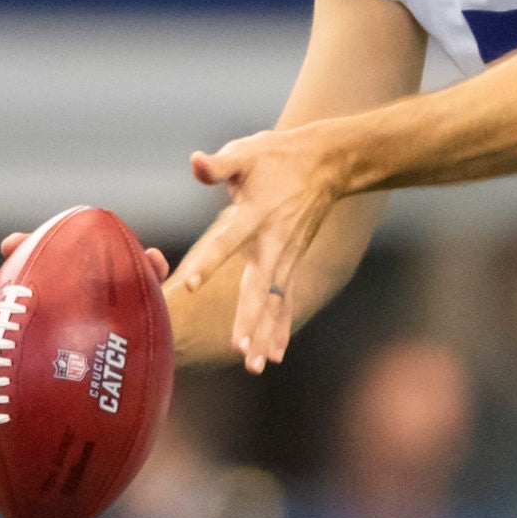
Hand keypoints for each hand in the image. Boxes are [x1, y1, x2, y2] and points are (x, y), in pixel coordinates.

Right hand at [0, 233, 167, 327]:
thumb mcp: (143, 291)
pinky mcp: (33, 342)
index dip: (24, 245)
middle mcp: (49, 289)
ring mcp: (39, 316)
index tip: (8, 246)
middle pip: (15, 278)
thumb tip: (154, 258)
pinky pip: (5, 337)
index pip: (41, 249)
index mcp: (68, 269)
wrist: (135, 349)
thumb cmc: (138, 311)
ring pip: (4, 307)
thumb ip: (148, 274)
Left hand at [175, 126, 343, 371]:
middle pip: (259, 287)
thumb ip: (219, 164)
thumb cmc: (279, 156)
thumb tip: (195, 163)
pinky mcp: (293, 264)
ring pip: (274, 302)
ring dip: (265, 333)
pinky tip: (275, 356)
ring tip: (256, 365)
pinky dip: (281, 329)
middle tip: (240, 348)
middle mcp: (274, 242)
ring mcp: (287, 257)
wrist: (328, 164)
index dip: (207, 262)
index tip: (188, 285)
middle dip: (250, 318)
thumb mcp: (247, 151)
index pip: (227, 241)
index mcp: (256, 214)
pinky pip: (286, 302)